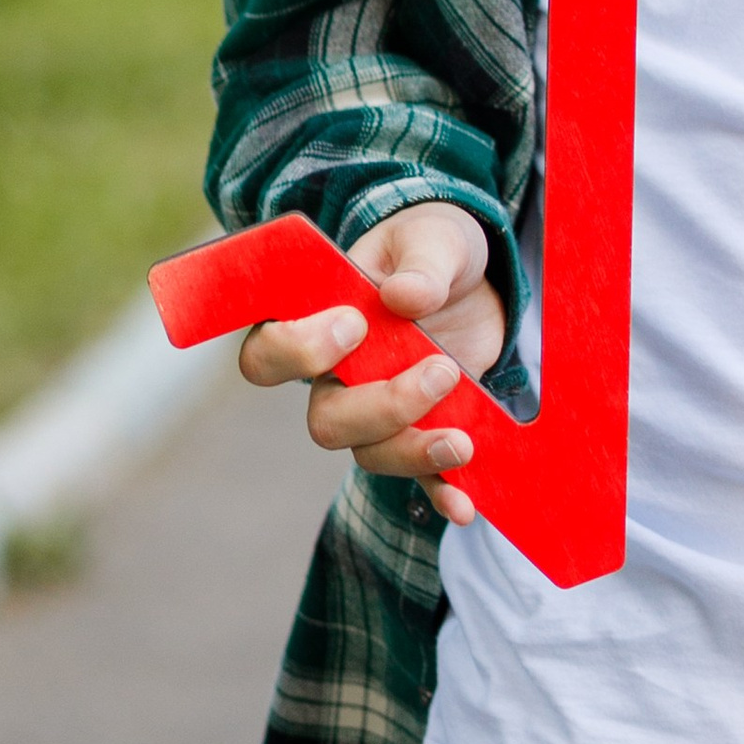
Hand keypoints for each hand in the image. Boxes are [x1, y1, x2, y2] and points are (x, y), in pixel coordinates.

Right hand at [237, 202, 507, 525]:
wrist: (473, 278)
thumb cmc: (432, 247)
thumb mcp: (435, 238)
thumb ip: (422, 264)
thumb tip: (404, 297)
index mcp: (320, 319)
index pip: (270, 354)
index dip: (300, 351)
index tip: (355, 325)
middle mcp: (337, 376)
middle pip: (328, 421)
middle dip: (382, 409)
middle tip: (441, 370)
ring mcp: (377, 409)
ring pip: (369, 454)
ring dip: (414, 453)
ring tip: (462, 441)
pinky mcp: (420, 429)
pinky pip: (419, 476)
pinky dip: (440, 491)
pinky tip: (464, 505)